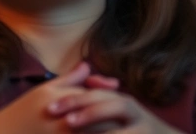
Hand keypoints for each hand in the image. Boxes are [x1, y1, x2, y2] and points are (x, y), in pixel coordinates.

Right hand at [0, 63, 116, 133]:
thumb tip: (88, 65)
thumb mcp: (43, 90)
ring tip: (122, 128)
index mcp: (61, 99)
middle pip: (102, 118)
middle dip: (116, 117)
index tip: (118, 94)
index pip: (94, 95)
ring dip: (112, 130)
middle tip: (128, 117)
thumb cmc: (23, 111)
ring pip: (100, 133)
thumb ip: (69, 79)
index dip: (110, 95)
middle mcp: (65, 119)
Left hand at [48, 88, 178, 132]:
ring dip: (103, 132)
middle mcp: (136, 112)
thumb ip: (99, 91)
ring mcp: (145, 129)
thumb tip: (84, 68)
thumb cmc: (133, 127)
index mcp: (123, 102)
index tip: (50, 109)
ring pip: (124, 130)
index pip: (98, 95)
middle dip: (89, 113)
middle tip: (66, 122)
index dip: (73, 100)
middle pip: (114, 105)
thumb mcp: (116, 109)